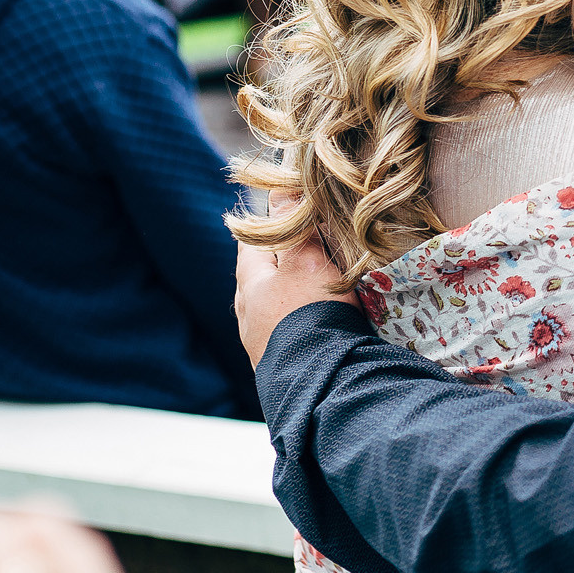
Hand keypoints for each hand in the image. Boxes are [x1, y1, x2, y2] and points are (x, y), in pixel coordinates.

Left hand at [233, 190, 348, 368]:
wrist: (321, 382)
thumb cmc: (310, 314)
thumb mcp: (306, 261)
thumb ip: (296, 227)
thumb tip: (280, 190)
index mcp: (250, 285)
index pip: (253, 242)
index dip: (271, 225)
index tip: (290, 213)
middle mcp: (250, 316)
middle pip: (264, 278)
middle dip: (285, 264)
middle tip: (312, 251)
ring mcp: (264, 344)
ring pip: (277, 309)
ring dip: (295, 297)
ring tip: (322, 290)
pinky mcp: (283, 366)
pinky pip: (292, 334)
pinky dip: (305, 323)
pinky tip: (323, 325)